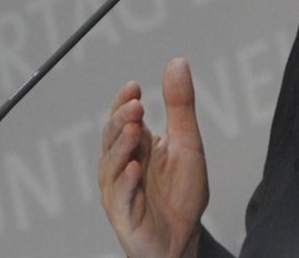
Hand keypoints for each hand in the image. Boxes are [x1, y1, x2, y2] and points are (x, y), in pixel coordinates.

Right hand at [98, 57, 208, 257]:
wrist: (184, 237)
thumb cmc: (181, 191)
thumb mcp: (187, 142)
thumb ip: (180, 105)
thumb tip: (177, 61)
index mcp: (136, 145)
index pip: (121, 118)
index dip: (123, 102)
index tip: (134, 87)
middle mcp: (121, 165)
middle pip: (112, 138)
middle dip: (121, 120)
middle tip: (136, 106)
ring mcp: (119, 191)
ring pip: (111, 165)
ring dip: (121, 147)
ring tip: (135, 129)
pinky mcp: (124, 216)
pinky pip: (120, 198)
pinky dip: (126, 182)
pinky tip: (135, 169)